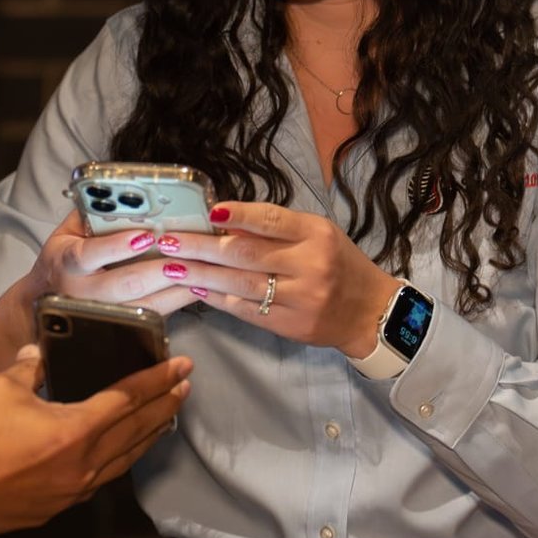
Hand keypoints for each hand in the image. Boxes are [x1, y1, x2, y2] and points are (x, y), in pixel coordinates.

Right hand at [0, 211, 212, 371]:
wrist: (47, 298)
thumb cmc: (66, 254)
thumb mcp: (70, 230)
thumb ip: (95, 213)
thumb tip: (132, 195)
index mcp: (67, 261)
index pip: (91, 254)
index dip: (118, 246)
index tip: (145, 236)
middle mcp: (82, 293)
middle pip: (125, 285)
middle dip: (160, 270)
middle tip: (189, 256)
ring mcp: (101, 315)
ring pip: (144, 307)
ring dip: (177, 289)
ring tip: (203, 271)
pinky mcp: (119, 327)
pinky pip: (153, 317)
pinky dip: (178, 302)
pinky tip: (198, 287)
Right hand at [0, 344, 190, 537]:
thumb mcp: (0, 387)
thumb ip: (29, 368)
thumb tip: (39, 353)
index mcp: (75, 429)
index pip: (128, 398)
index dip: (158, 379)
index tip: (182, 367)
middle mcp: (84, 463)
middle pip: (137, 431)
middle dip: (164, 406)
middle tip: (184, 387)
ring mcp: (72, 489)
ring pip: (123, 459)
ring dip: (146, 436)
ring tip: (163, 418)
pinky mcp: (56, 506)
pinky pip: (100, 479)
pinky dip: (117, 460)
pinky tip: (117, 454)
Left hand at [162, 202, 400, 357]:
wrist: (369, 311)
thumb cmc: (339, 263)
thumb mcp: (318, 234)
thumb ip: (277, 230)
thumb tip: (225, 221)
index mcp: (317, 234)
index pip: (271, 220)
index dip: (238, 216)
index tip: (207, 212)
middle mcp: (309, 265)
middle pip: (246, 254)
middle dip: (202, 247)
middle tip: (168, 241)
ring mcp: (299, 299)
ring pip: (241, 285)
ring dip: (201, 275)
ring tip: (172, 266)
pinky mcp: (289, 325)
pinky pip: (246, 311)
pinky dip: (218, 299)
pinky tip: (196, 290)